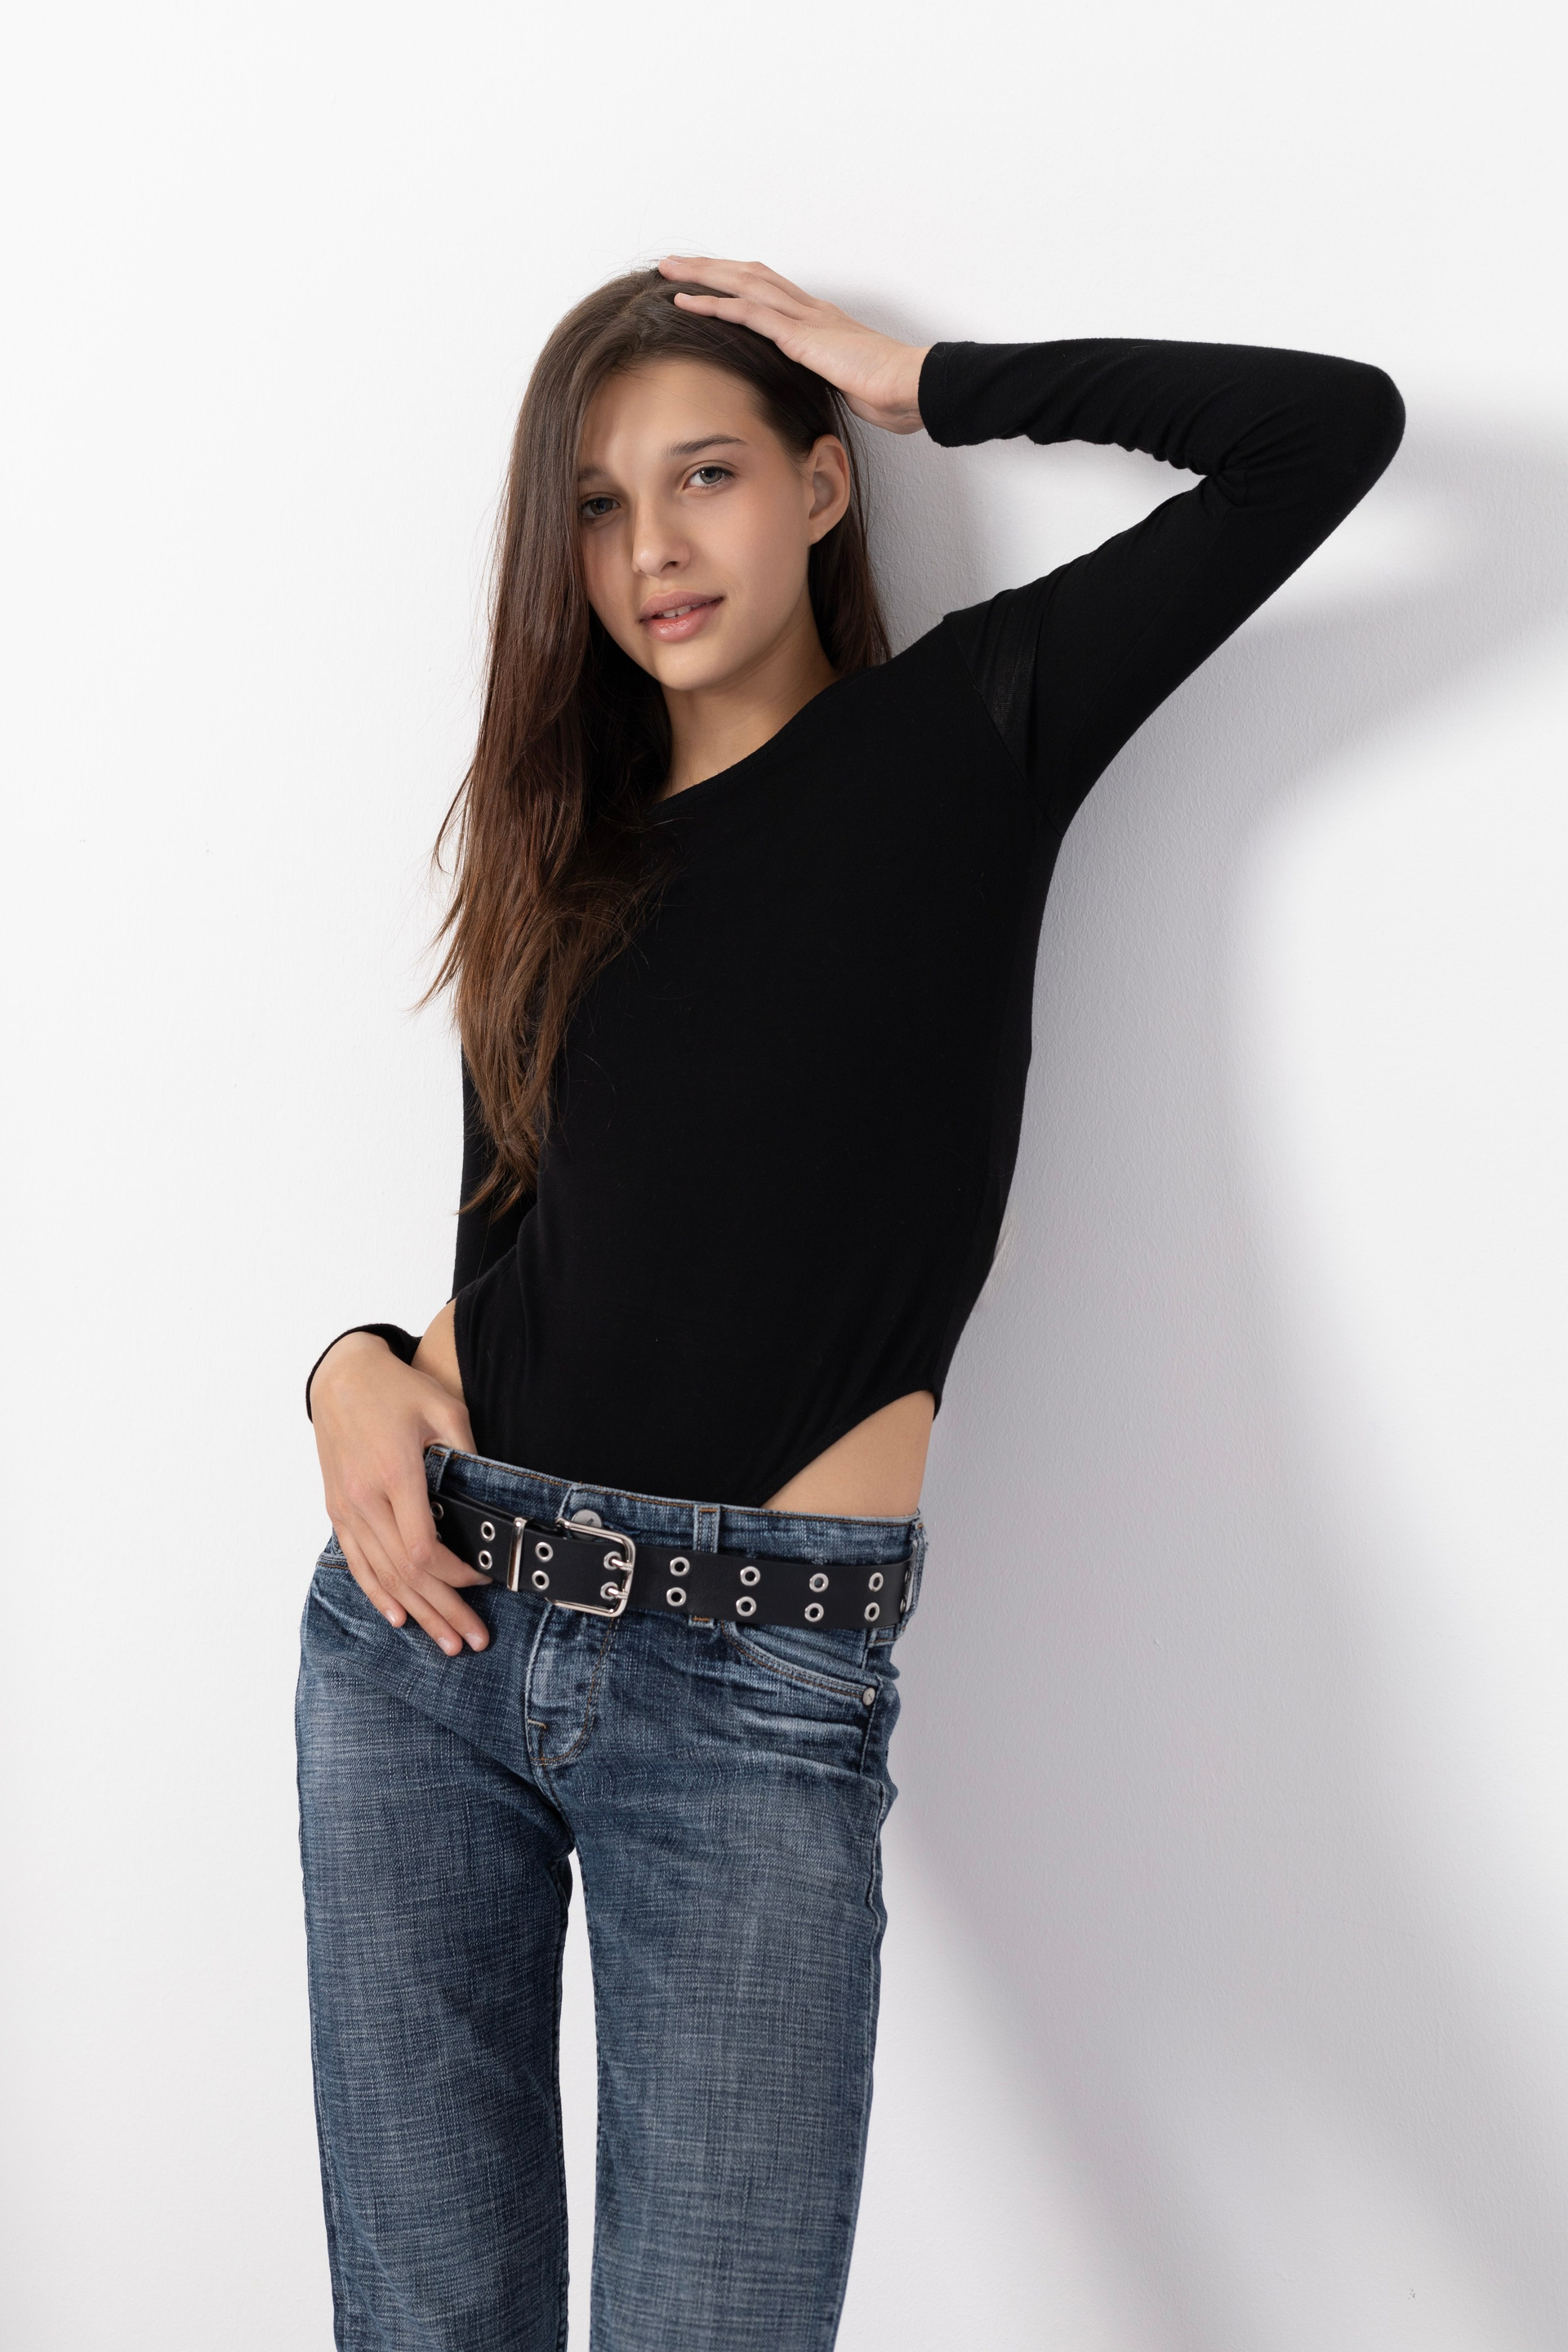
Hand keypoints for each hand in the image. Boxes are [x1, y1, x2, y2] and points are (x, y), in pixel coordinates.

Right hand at [310, 1317, 489, 1655]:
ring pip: (382, 1576)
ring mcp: (346, 1508)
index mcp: (394, 1474)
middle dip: (443, 1610)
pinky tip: (399, 1618)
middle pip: (405, 1573)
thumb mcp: (444, 1407)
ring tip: (447, 1642)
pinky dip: (378, 1594)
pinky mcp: (337, 1510)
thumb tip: (496, 1496)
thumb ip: (468, 1452)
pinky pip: (357, 1562)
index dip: (456, 1574)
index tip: (485, 1580)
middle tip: (474, 1641)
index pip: (422, 1548)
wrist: (341, 1377)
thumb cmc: (397, 1390)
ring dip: (416, 1613)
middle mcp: (364, 1498)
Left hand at [660, 256, 930, 435]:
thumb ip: (832, 380)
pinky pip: (749, 313)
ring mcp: (805, 319)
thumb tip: (827, 393)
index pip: (769, 291)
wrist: (915, 387)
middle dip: (710, 267)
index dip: (735, 282)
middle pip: (750, 276)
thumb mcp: (852, 386)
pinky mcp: (802, 336)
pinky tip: (687, 302)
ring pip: (743, 284)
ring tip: (669, 270)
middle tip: (674, 263)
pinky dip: (715, 305)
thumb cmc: (894, 392)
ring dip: (702, 275)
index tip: (706, 280)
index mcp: (820, 321)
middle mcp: (809, 311)